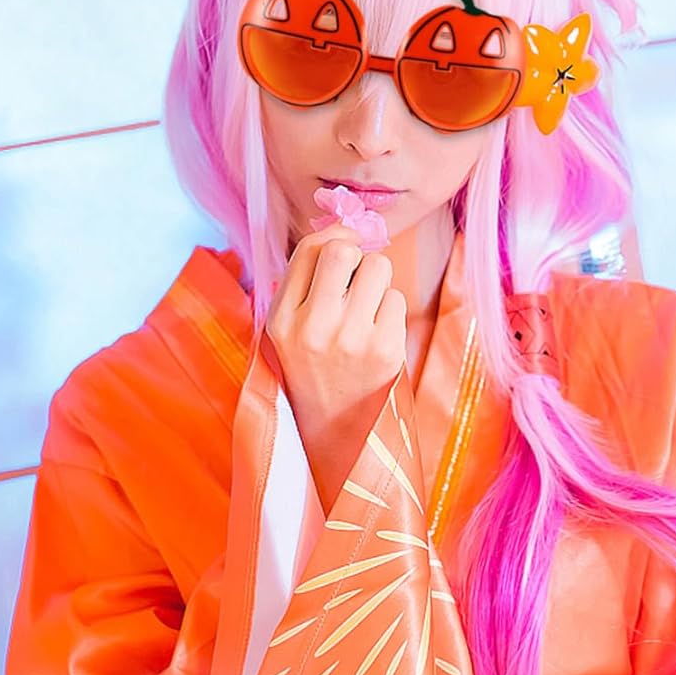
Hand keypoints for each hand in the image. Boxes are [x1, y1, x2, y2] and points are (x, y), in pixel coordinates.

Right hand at [265, 222, 407, 509]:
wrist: (335, 444)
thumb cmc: (313, 378)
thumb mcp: (289, 335)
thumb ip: (307, 285)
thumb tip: (347, 230)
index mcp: (279, 321)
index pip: (309, 249)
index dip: (335, 235)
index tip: (347, 242)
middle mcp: (310, 327)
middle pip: (345, 249)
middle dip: (358, 257)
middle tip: (358, 281)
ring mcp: (350, 340)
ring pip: (378, 269)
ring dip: (377, 285)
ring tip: (366, 314)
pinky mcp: (386, 353)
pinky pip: (396, 301)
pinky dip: (390, 313)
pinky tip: (378, 338)